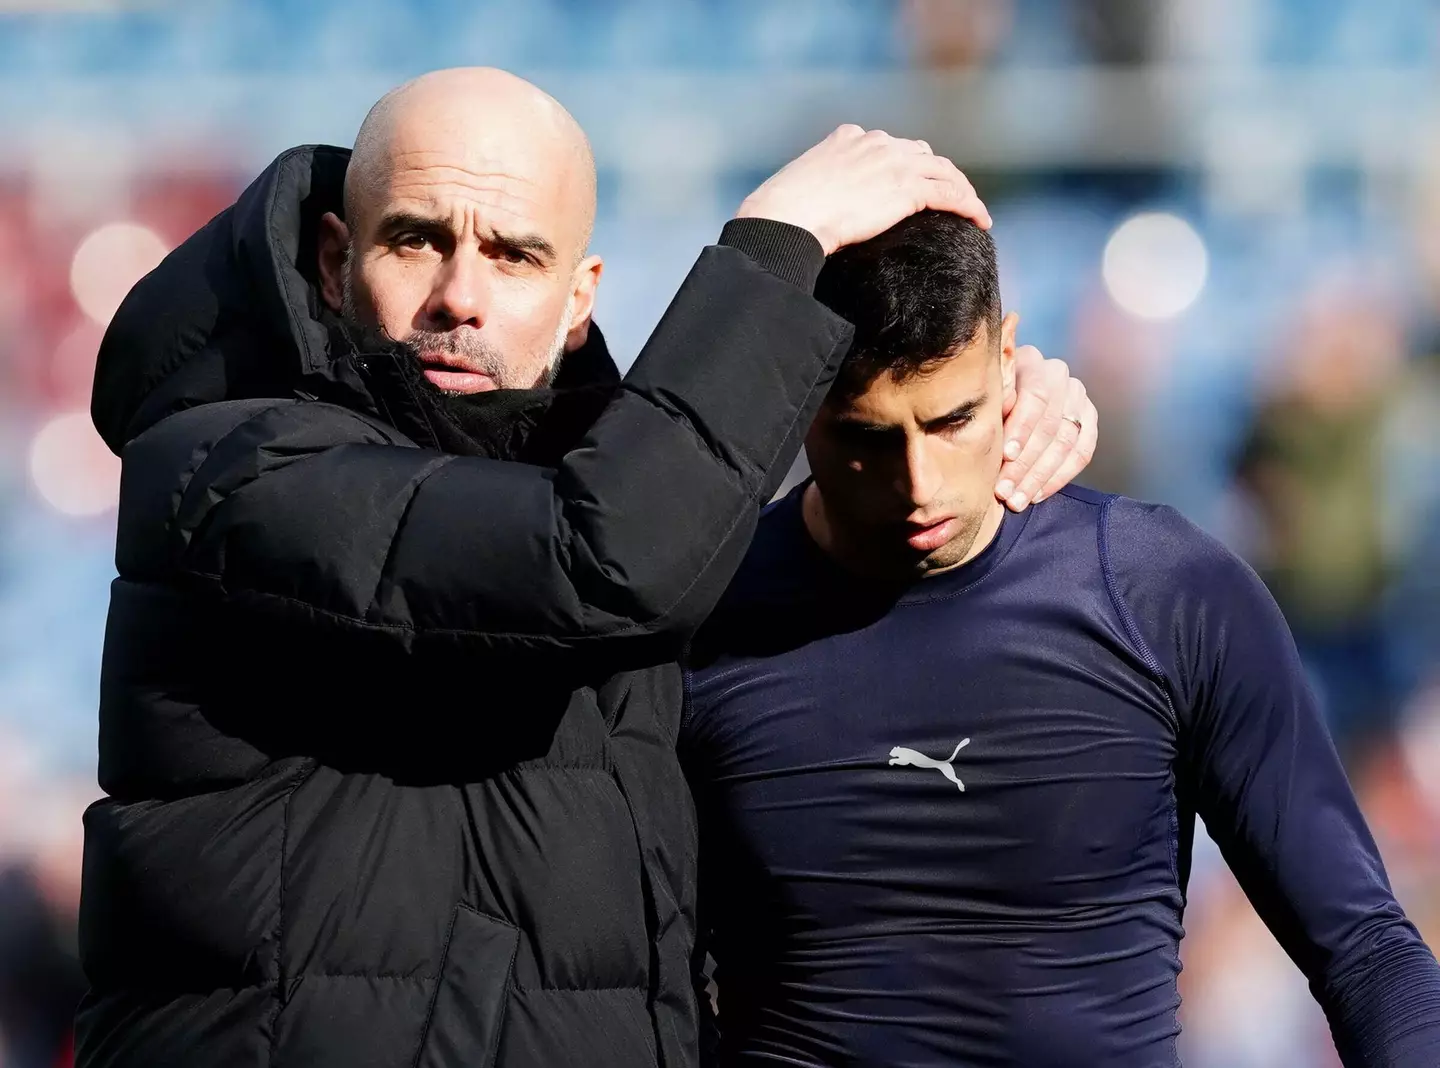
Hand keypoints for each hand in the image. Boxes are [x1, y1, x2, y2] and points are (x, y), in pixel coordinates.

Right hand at [735, 124, 991, 255]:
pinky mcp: (907, 188)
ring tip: (973, 211)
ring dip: (962, 189)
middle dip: (938, 174)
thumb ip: (819, 189)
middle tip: (950, 197)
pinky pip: (950, 194)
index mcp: (848, 138)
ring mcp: (894, 163)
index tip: (915, 183)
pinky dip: (970, 206)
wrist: (786, 218)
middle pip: (922, 154)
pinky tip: (980, 221)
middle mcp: (876, 143)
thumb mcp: (799, 189)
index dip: (908, 164)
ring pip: (944, 172)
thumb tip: (815, 215)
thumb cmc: (782, 215)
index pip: (890, 146)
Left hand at [995, 346, 1097, 510]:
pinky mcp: (1088, 417)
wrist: (1005, 396)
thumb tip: (989, 425)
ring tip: (1017, 499)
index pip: (1035, 397)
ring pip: (1067, 441)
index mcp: (1030, 361)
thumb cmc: (985, 398)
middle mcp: (1058, 375)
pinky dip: (1059, 477)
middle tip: (1005, 491)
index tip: (1006, 456)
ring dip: (1040, 476)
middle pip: (1050, 424)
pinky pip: (1083, 452)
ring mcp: (1077, 396)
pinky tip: (1037, 494)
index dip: (1022, 429)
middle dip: (1026, 463)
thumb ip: (990, 406)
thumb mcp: (982, 396)